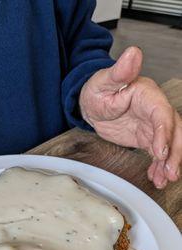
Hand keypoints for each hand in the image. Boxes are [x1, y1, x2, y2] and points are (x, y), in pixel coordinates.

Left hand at [79, 46, 181, 188]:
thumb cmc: (96, 90)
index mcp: (147, 95)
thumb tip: (133, 54)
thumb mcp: (103, 81)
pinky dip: (158, 165)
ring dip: (168, 163)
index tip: (160, 151)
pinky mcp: (146, 137)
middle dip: (174, 152)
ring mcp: (151, 125)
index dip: (164, 133)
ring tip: (165, 180)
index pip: (162, 114)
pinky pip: (157, 152)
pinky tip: (157, 177)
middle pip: (173, 130)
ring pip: (168, 144)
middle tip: (170, 172)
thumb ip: (120, 72)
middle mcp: (154, 110)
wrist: (91, 104)